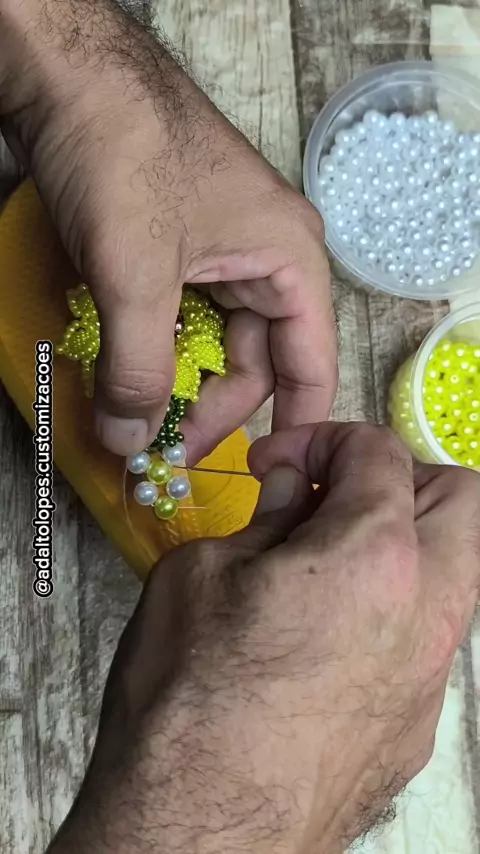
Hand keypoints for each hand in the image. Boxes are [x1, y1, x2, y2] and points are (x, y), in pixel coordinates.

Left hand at [0, 0, 335, 459]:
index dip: (291, 427)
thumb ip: (140, 369)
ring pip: (209, 341)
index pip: (310, 366)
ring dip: (172, 381)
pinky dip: (150, 348)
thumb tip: (132, 441)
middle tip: (161, 449)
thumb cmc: (125, 151)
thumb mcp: (136, 276)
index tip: (261, 477)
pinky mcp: (174, 246)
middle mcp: (264, 260)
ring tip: (133, 417)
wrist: (66, 73)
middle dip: (206, 408)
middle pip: (252, 361)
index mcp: (289, 261)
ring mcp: (218, 252)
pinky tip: (121, 372)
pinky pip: (176, 316)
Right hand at [48, 423, 479, 853]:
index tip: (283, 461)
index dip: (325, 440)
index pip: (381, 454)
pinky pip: (427, 640)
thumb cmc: (188, 706)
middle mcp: (425, 614)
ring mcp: (430, 679)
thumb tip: (291, 491)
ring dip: (405, 545)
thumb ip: (262, 518)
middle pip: (460, 499)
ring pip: (456, 572)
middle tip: (333, 494)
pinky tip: (327, 636)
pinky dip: (393, 611)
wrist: (196, 837)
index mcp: (372, 558)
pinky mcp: (417, 728)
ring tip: (327, 564)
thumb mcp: (199, 576)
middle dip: (399, 477)